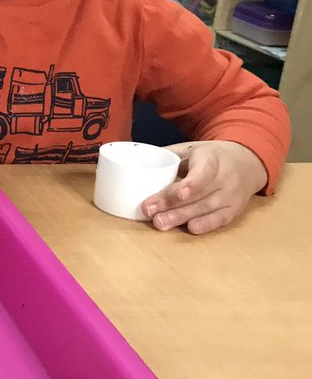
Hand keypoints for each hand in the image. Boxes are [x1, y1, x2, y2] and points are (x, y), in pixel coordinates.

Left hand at [141, 140, 267, 234]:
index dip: (191, 185)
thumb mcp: (192, 149)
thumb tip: (132, 161)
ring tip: (160, 223)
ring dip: (182, 217)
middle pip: (199, 194)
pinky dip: (206, 225)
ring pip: (206, 208)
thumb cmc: (210, 156)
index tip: (178, 193)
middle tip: (149, 212)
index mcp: (213, 159)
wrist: (246, 161)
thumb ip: (168, 155)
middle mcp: (226, 178)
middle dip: (172, 205)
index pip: (203, 174)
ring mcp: (232, 195)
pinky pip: (220, 219)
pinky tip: (190, 229)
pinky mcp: (235, 209)